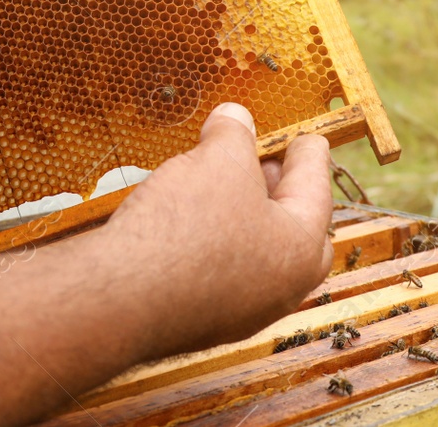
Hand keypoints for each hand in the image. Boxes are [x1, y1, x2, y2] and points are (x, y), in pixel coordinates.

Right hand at [99, 103, 335, 357]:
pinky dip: (210, 243)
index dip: (308, 154)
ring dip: (240, 217)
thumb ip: (234, 135)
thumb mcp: (218, 160)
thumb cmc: (185, 230)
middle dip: (278, 192)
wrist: (123, 297)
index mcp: (302, 249)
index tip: (308, 139)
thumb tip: (234, 119)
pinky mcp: (199, 319)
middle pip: (291, 229)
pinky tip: (186, 223)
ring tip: (216, 186)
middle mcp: (280, 289)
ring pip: (253, 253)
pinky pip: (217, 273)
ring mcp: (240, 310)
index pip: (314, 187)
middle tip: (264, 165)